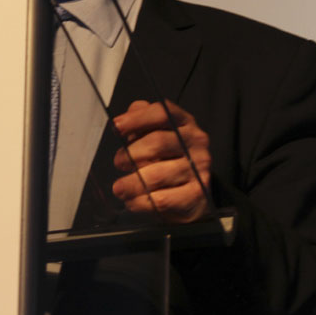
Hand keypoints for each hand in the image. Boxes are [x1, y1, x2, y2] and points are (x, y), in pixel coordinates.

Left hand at [110, 99, 211, 222]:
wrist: (193, 192)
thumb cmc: (169, 158)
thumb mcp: (156, 134)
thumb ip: (140, 123)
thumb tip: (122, 122)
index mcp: (184, 122)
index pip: (161, 113)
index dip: (136, 119)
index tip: (116, 126)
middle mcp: (195, 142)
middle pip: (157, 142)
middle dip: (131, 154)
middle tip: (119, 162)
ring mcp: (198, 168)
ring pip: (156, 175)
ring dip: (132, 183)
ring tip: (119, 187)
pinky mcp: (197, 193)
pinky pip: (162, 199)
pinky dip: (141, 202)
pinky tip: (132, 201)